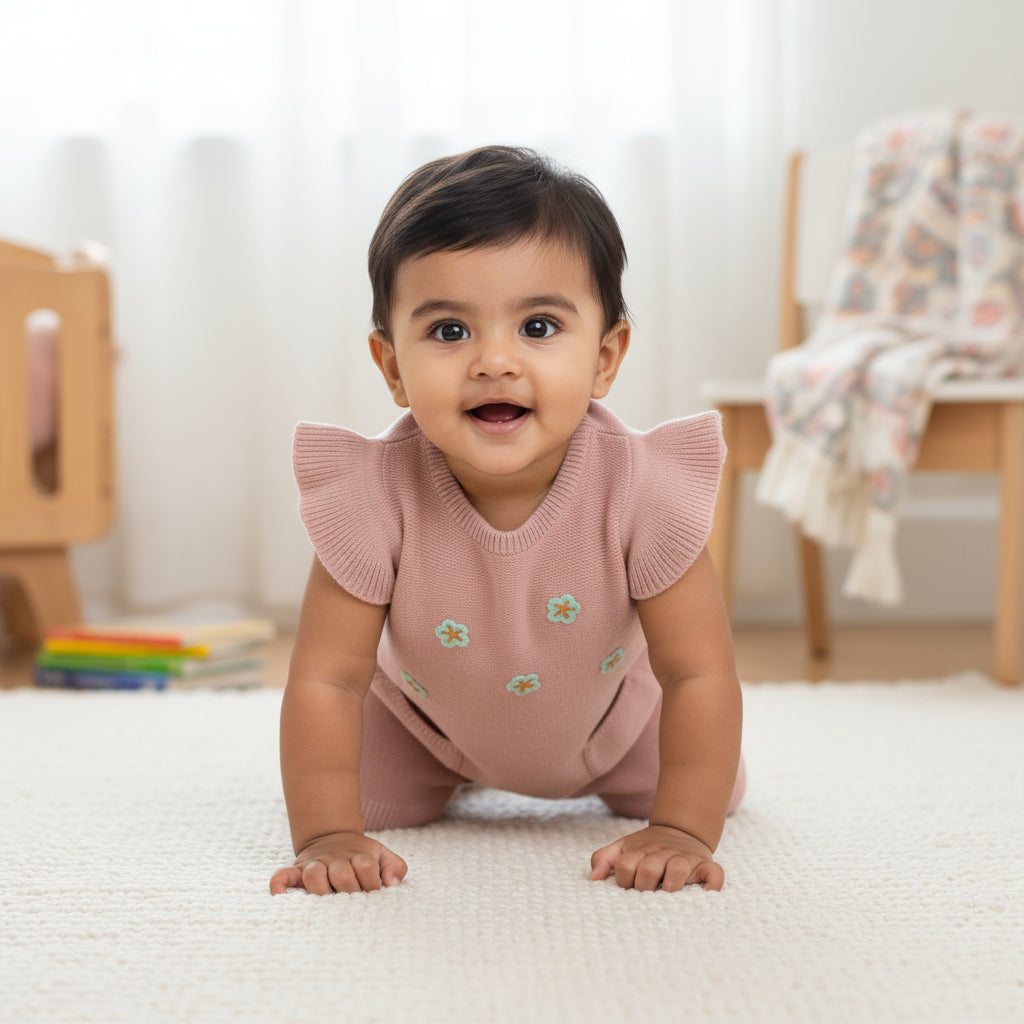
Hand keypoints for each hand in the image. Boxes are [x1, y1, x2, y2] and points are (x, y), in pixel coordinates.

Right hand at [269, 831, 407, 893]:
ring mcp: (314, 864)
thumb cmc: (362, 857)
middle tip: (354, 906)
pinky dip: (279, 885)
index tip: (374, 895)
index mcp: (357, 855)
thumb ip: (395, 867)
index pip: (365, 867)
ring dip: (322, 890)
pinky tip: (281, 898)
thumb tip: (391, 883)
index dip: (372, 883)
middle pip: (341, 873)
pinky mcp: (296, 871)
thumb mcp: (382, 855)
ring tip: (329, 905)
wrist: (334, 838)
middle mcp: (335, 859)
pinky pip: (282, 875)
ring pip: (314, 874)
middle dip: (350, 892)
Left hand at [590, 824, 723, 891]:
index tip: (628, 888)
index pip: (626, 866)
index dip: (623, 880)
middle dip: (643, 886)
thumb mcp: (624, 848)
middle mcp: (664, 853)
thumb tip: (594, 879)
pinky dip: (712, 886)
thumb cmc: (648, 849)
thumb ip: (604, 858)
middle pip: (649, 869)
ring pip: (679, 868)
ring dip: (671, 883)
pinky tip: (704, 895)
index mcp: (642, 850)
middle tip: (645, 895)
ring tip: (667, 894)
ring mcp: (687, 859)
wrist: (681, 829)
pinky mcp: (707, 865)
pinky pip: (715, 874)